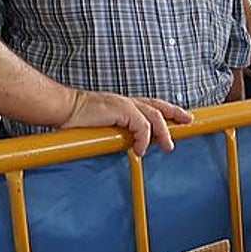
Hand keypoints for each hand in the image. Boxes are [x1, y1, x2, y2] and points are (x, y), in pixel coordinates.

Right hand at [60, 91, 192, 155]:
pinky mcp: (120, 109)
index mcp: (123, 104)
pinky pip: (141, 125)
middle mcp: (126, 101)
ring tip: (168, 146)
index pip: (151, 105)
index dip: (167, 110)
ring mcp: (124, 104)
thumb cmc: (76, 120)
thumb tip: (124, 147)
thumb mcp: (102, 128)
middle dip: (175, 113)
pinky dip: (144, 138)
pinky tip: (141, 150)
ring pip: (154, 116)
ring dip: (163, 132)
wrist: (62, 108)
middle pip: (158, 106)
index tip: (181, 117)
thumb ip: (116, 134)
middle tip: (189, 122)